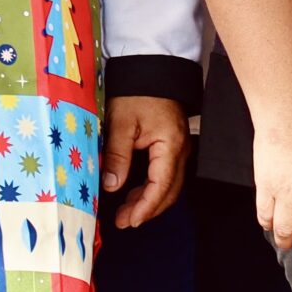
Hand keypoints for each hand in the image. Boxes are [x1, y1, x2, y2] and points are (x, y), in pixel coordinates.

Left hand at [101, 96, 189, 227]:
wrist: (150, 69)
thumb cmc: (136, 92)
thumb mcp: (121, 122)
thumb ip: (117, 155)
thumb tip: (111, 185)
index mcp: (171, 145)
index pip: (162, 186)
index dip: (146, 207)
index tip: (129, 220)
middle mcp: (181, 150)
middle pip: (170, 190)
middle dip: (147, 209)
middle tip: (123, 221)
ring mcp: (179, 148)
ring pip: (169, 184)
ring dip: (149, 200)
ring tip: (125, 211)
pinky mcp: (172, 146)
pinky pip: (166, 174)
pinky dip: (151, 188)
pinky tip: (134, 192)